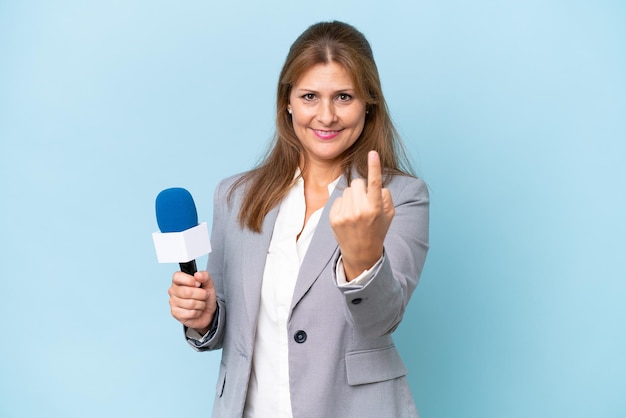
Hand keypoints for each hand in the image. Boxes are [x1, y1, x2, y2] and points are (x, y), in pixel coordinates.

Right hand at [168, 270, 216, 333]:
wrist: (207, 312)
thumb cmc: (205, 297)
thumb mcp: (208, 284)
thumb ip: (205, 276)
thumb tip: (197, 275)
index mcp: (178, 280)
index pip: (177, 276)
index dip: (190, 280)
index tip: (198, 284)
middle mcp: (173, 290)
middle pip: (187, 292)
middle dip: (201, 295)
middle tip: (204, 295)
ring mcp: (173, 302)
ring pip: (190, 304)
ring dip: (201, 304)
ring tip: (200, 303)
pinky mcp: (175, 313)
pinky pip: (190, 313)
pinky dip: (198, 312)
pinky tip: (196, 310)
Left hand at [330, 150, 394, 279]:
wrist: (361, 253)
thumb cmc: (377, 229)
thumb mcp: (389, 214)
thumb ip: (384, 195)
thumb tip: (374, 183)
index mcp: (375, 208)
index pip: (375, 183)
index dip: (374, 167)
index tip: (372, 153)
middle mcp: (360, 211)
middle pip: (357, 182)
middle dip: (361, 188)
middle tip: (365, 202)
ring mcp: (345, 215)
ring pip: (347, 190)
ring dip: (352, 197)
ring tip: (356, 212)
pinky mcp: (334, 218)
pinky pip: (338, 199)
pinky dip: (343, 205)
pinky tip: (348, 217)